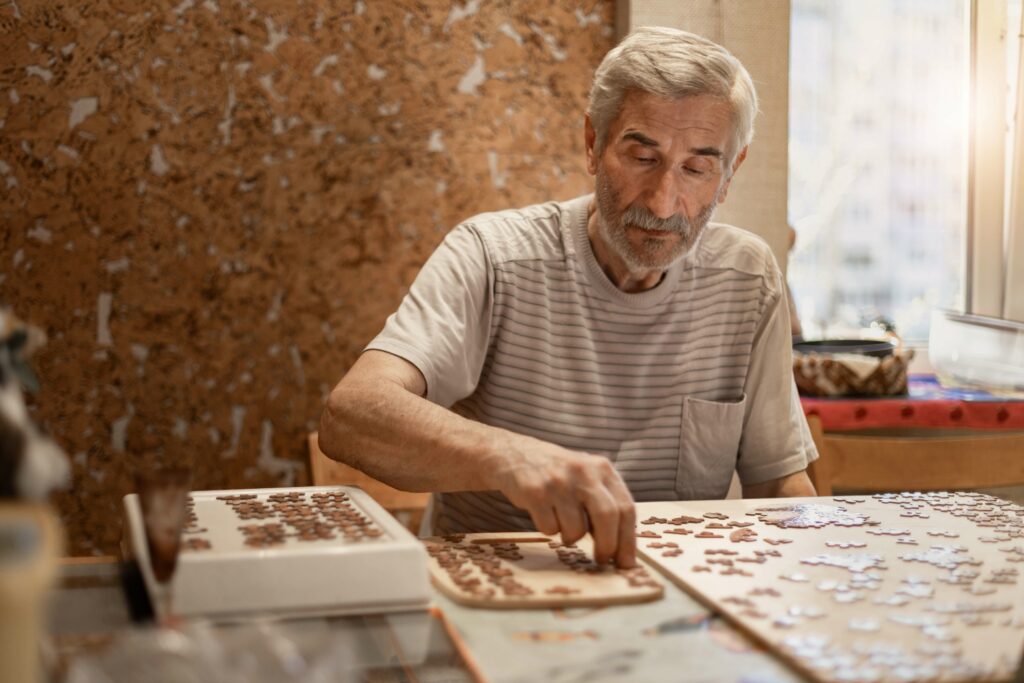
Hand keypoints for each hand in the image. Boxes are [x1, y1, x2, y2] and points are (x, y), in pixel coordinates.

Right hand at [492, 443, 636, 567]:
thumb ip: (605, 503)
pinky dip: (548, 529)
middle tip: (602, 561)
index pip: (626, 508)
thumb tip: (620, 549)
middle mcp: (583, 471)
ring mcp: (559, 481)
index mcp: (602, 468)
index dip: (628, 540)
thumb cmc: (558, 474)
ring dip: (570, 537)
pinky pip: (550, 529)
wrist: (514, 454)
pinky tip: (544, 513)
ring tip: (562, 523)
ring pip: (576, 529)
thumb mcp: (587, 477)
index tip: (625, 563)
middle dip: (607, 546)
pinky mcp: (535, 492)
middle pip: (607, 517)